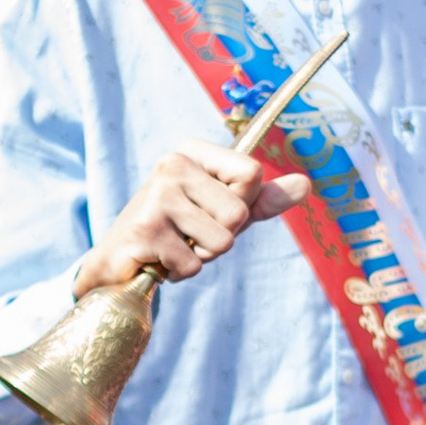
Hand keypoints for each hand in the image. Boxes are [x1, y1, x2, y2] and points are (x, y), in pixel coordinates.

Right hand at [77, 138, 311, 295]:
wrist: (118, 264)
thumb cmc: (177, 232)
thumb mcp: (222, 211)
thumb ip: (262, 199)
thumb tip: (306, 184)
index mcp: (193, 152)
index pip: (252, 174)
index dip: (242, 205)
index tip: (210, 209)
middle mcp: (173, 164)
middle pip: (239, 212)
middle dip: (222, 237)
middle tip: (188, 235)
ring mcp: (156, 195)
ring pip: (221, 241)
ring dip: (201, 257)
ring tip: (174, 247)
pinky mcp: (145, 230)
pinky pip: (194, 264)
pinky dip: (180, 272)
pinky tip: (158, 260)